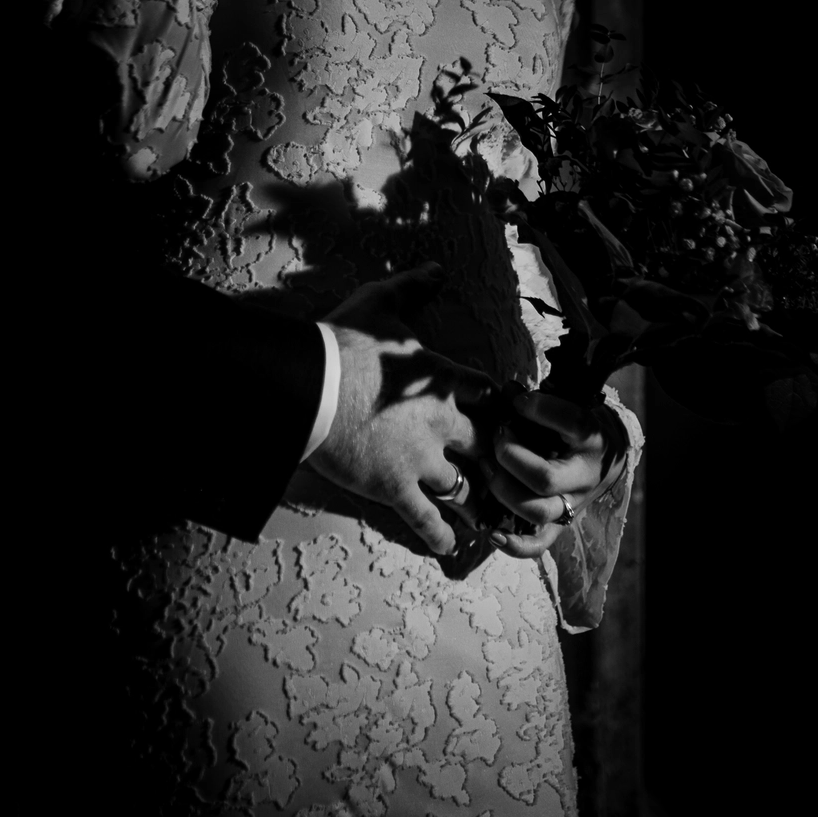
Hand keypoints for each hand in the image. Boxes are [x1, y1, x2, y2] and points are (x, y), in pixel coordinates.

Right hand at [308, 266, 482, 557]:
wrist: (310, 385)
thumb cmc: (345, 341)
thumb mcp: (382, 302)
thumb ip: (415, 286)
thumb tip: (438, 269)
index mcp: (444, 380)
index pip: (490, 394)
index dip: (499, 406)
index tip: (506, 416)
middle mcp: (442, 423)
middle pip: (487, 446)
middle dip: (497, 460)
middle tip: (507, 473)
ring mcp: (421, 459)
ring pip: (465, 489)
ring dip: (478, 504)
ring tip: (490, 520)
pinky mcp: (395, 487)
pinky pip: (427, 518)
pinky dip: (439, 535)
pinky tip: (448, 547)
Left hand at [479, 390, 615, 559]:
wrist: (608, 456)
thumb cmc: (579, 425)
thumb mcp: (568, 405)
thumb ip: (538, 398)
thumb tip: (507, 390)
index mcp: (592, 439)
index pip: (571, 422)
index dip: (539, 408)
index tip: (517, 400)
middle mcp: (584, 476)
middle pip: (544, 478)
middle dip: (509, 457)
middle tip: (495, 436)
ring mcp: (572, 504)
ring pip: (536, 511)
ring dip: (502, 491)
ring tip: (486, 467)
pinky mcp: (561, 525)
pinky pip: (538, 544)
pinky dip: (514, 545)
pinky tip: (491, 534)